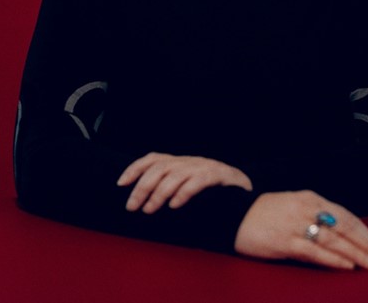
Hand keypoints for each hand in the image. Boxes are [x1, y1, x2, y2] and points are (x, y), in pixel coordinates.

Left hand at [117, 152, 252, 213]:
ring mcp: (205, 167)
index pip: (154, 158)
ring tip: (149, 209)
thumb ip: (170, 188)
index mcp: (182, 162)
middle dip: (142, 186)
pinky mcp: (218, 176)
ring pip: (176, 174)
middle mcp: (190, 161)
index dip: (135, 168)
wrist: (246, 191)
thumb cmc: (213, 193)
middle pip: (160, 167)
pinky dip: (184, 193)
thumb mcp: (188, 186)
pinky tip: (175, 206)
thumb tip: (141, 202)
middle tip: (132, 206)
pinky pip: (198, 182)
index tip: (120, 183)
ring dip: (159, 193)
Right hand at [234, 191, 367, 270]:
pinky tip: (346, 266)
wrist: (233, 214)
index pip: (345, 215)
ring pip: (333, 239)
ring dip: (355, 253)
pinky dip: (332, 258)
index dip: (364, 232)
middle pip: (343, 226)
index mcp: (310, 199)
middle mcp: (305, 208)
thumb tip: (343, 234)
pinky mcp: (284, 241)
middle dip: (366, 243)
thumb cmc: (266, 213)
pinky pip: (313, 250)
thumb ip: (316, 216)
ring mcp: (295, 224)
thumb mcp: (294, 206)